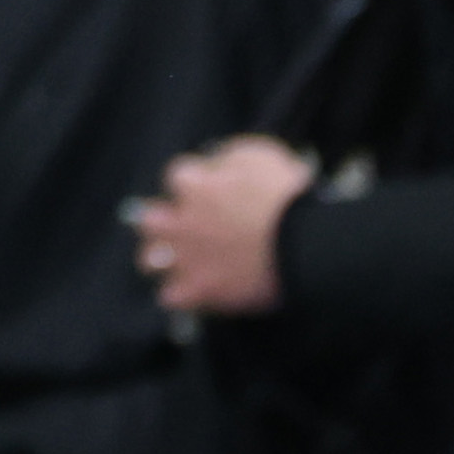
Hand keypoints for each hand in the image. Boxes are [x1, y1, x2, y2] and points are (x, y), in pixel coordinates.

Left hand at [128, 136, 312, 314]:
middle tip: (182, 227)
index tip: (211, 190)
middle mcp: (182, 219)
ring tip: (174, 263)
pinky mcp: (203, 289)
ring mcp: (189, 256)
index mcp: (195, 186)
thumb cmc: (287, 196)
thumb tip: (218, 163)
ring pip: (150, 259)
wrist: (305, 243)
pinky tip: (191, 295)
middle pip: (148, 218)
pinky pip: (173, 297)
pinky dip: (181, 296)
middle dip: (160, 221)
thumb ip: (229, 157)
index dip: (195, 183)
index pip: (177, 177)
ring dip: (160, 259)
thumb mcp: (259, 155)